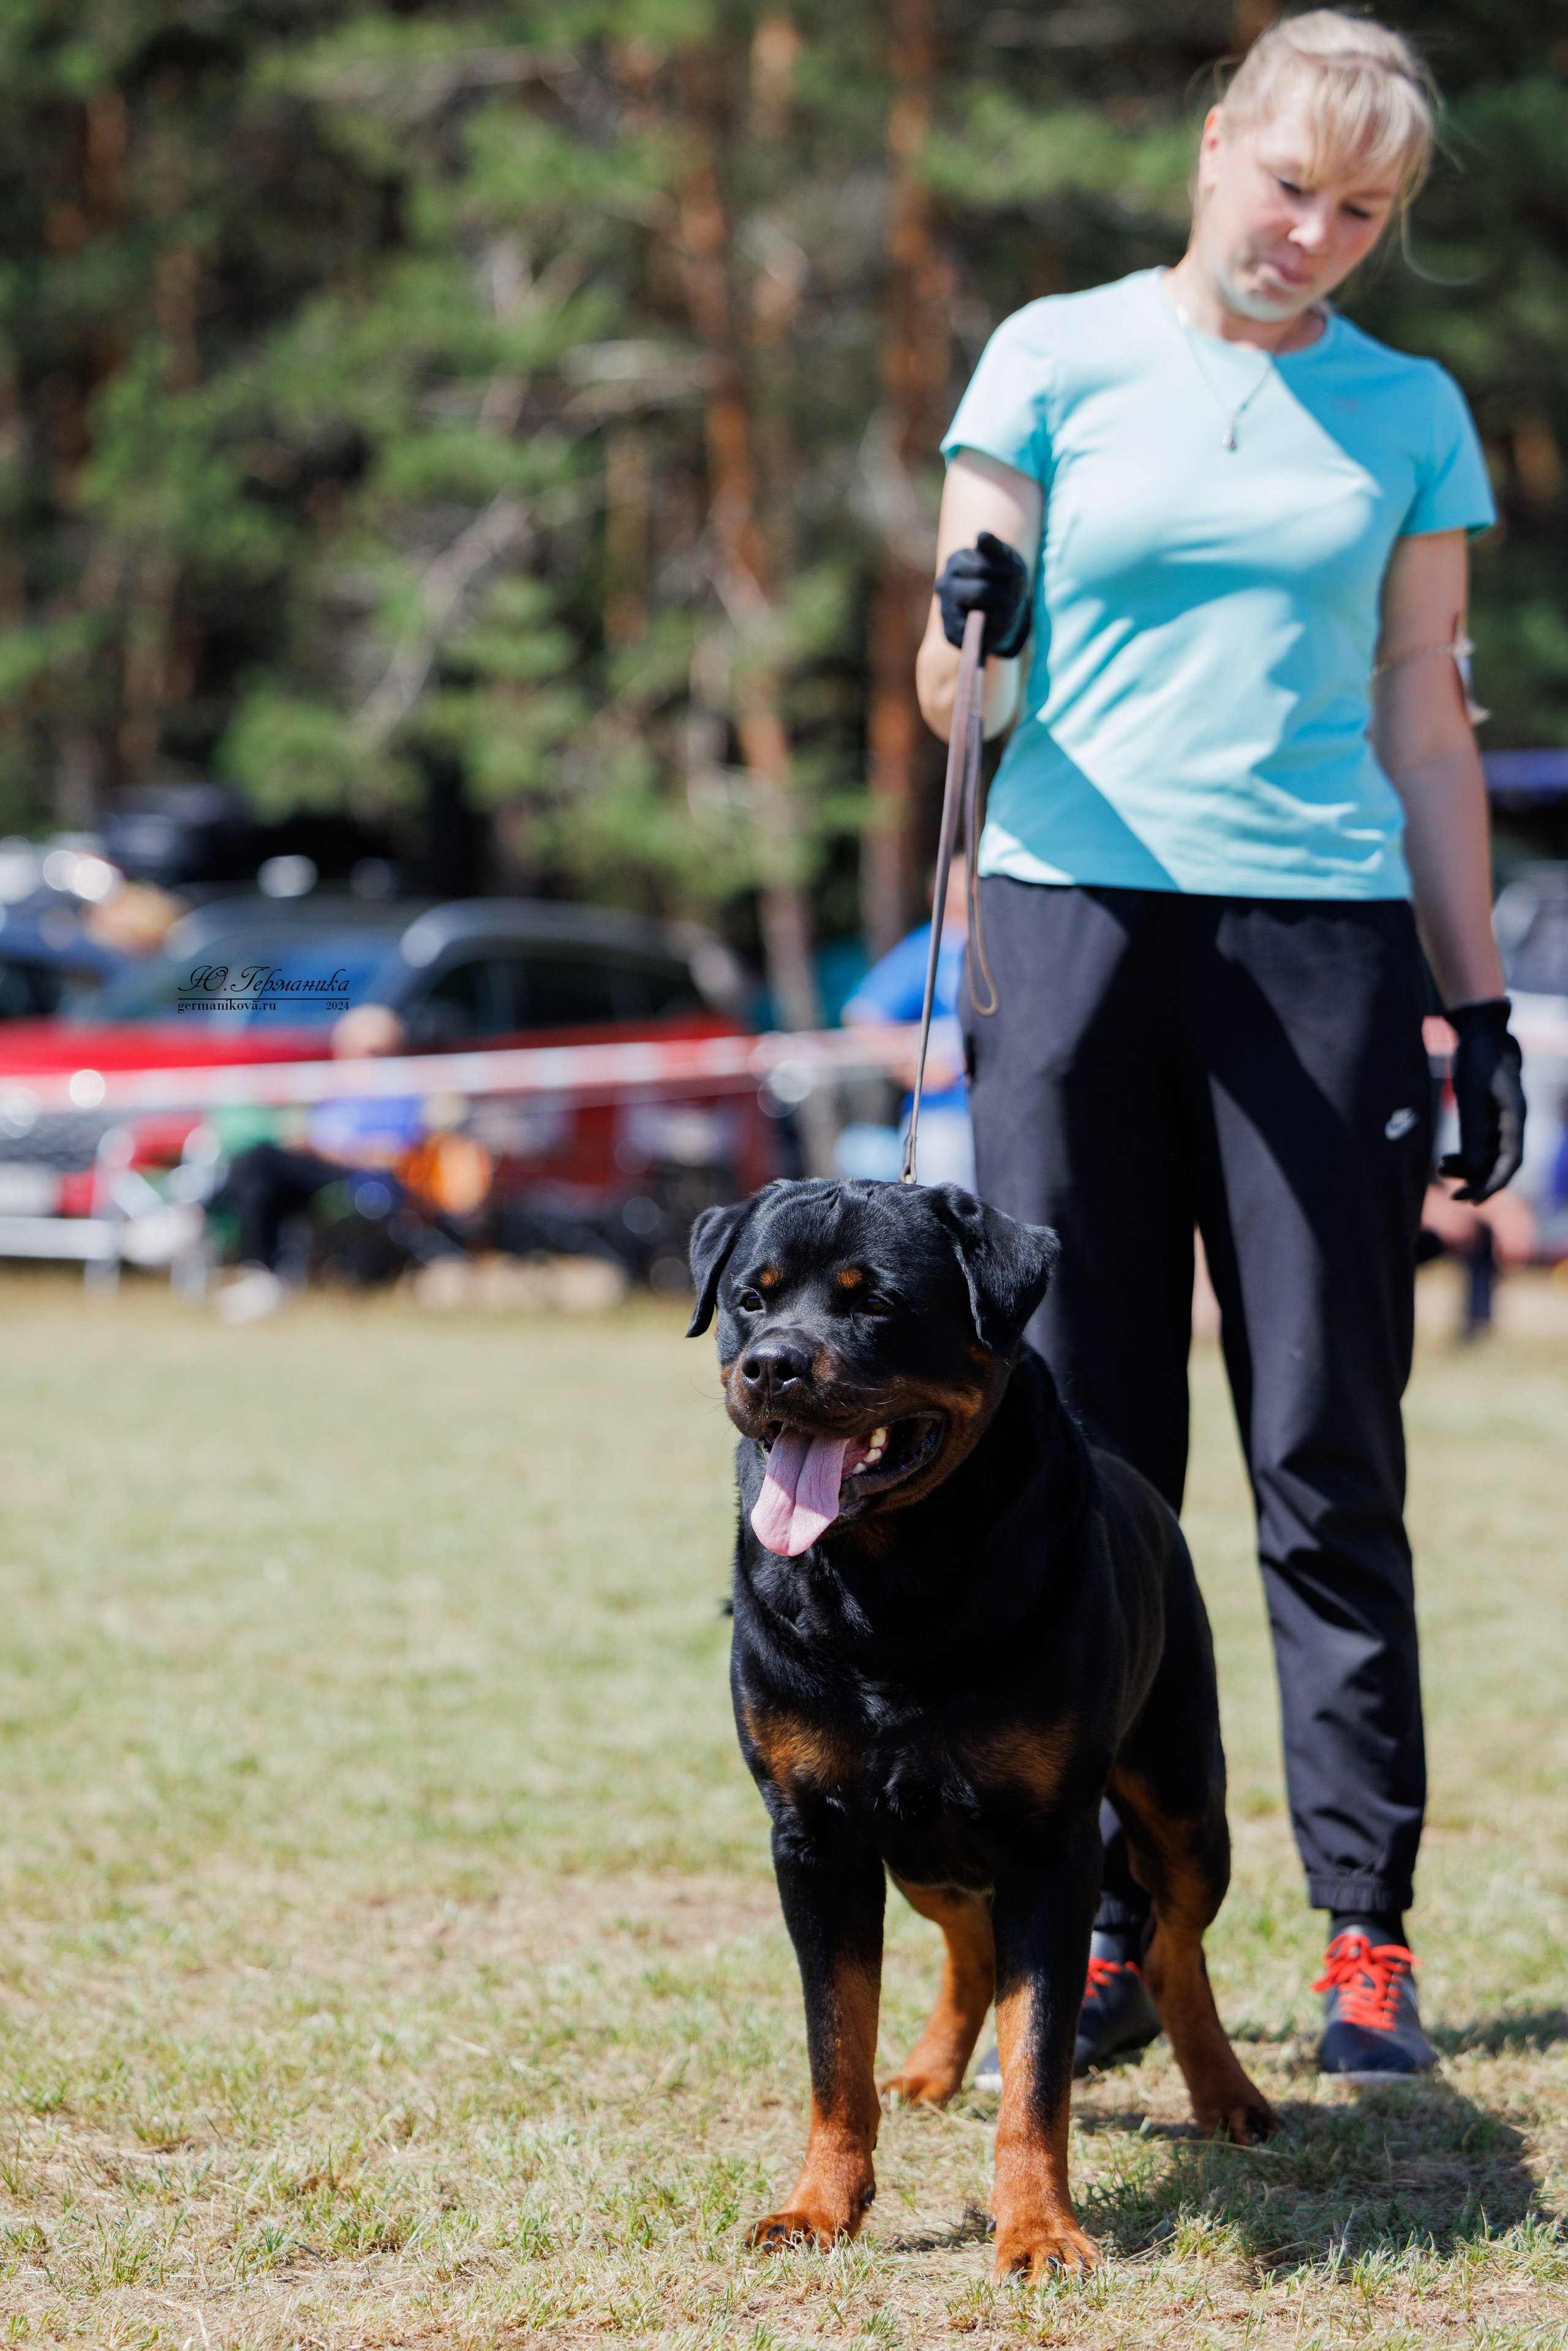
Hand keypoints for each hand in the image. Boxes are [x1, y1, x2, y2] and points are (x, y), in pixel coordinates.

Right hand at [935, 532, 1029, 659]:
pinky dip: (993, 634)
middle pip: (980, 593)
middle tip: (1018, 598)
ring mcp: (944, 610)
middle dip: (1006, 597)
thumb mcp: (1004, 558)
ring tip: (1012, 612)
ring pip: (979, 618)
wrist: (994, 604)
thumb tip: (982, 535)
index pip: (983, 568)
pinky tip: (1000, 625)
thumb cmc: (1002, 575)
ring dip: (1004, 617)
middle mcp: (944, 585)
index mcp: (955, 561)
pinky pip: (976, 638)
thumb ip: (995, 547)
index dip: (1007, 574)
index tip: (1019, 577)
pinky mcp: (950, 634)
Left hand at [1439, 999, 1524, 1201]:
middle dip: (1478, 1180)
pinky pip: (1481, 1144)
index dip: (1494, 1184)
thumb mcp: (1470, 1094)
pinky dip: (1466, 1153)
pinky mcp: (1490, 1116)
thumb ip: (1472, 1131)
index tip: (1474, 1200)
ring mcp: (1503, 1120)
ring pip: (1489, 1155)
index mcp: (1515, 1118)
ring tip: (1442, 1168)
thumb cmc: (1477, 1059)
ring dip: (1468, 1167)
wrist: (1481, 1033)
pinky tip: (1447, 1157)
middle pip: (1499, 1163)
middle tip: (1455, 1196)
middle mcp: (1512, 1122)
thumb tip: (1473, 1167)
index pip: (1510, 1162)